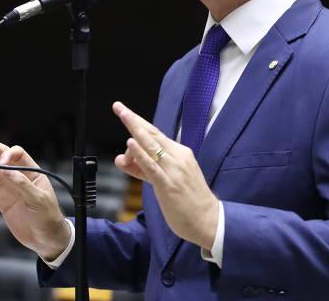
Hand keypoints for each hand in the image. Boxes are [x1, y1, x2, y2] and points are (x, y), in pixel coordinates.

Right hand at [0, 137, 70, 260]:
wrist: (45, 238)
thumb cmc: (48, 217)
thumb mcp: (38, 200)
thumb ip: (22, 184)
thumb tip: (6, 170)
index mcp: (33, 173)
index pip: (18, 155)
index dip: (8, 154)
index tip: (1, 162)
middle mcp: (20, 178)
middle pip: (4, 158)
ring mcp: (10, 189)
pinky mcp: (2, 201)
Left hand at [112, 101, 218, 249]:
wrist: (208, 220)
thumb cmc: (190, 201)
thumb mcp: (167, 180)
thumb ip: (143, 169)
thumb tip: (123, 158)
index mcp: (180, 154)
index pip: (155, 135)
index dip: (139, 122)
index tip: (124, 111)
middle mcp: (178, 157)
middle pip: (152, 135)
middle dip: (134, 120)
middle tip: (119, 107)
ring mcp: (174, 170)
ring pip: (151, 147)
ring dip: (135, 131)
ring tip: (124, 116)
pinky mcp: (168, 184)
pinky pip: (152, 167)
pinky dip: (141, 154)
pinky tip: (131, 144)